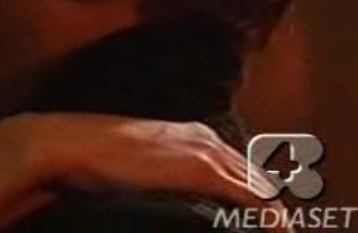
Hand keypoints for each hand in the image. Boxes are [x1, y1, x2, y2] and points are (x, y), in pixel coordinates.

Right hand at [7, 113, 281, 209]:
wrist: (70, 145)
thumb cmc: (92, 158)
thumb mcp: (137, 166)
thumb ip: (162, 176)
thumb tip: (168, 196)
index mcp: (192, 135)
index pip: (241, 170)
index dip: (259, 198)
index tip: (270, 223)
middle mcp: (205, 138)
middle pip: (258, 177)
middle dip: (276, 208)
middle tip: (286, 231)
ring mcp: (204, 151)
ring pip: (260, 187)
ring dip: (276, 214)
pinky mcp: (200, 168)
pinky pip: (250, 195)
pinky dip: (268, 215)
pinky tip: (278, 230)